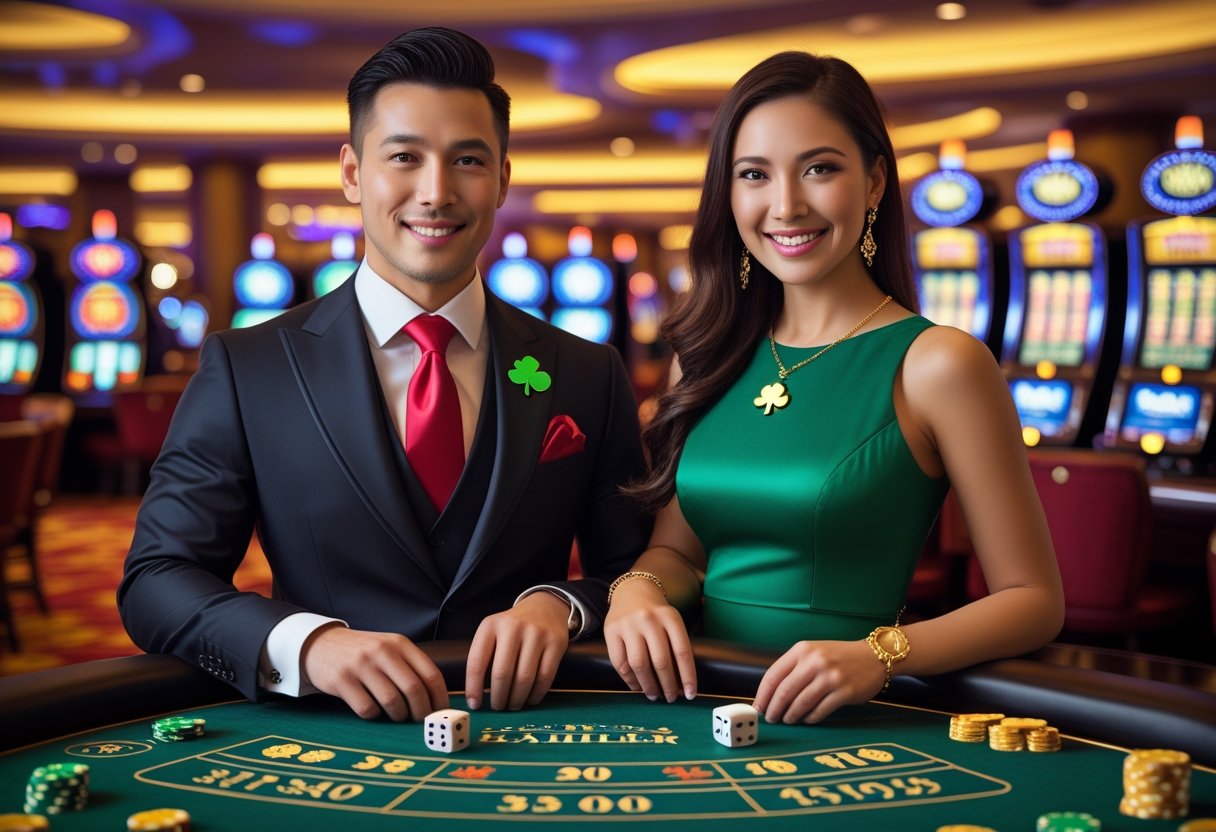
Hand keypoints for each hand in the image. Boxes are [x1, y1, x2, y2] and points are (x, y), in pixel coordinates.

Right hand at [301, 625, 448, 720]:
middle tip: (420, 722)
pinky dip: (374, 716)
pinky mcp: (341, 680)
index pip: (431, 674)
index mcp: (400, 643)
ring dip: (398, 716)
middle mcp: (382, 651)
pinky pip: (367, 709)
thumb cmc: (364, 653)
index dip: (440, 698)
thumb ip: (410, 668)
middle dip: (421, 712)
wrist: (322, 645)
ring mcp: (361, 665)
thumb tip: (436, 701)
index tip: (441, 713)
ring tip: (396, 715)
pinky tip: (372, 709)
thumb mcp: (389, 649)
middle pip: (413, 690)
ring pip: (392, 702)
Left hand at [464, 592, 569, 710]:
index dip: (474, 687)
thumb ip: (484, 656)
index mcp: (491, 625)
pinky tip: (530, 699)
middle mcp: (513, 627)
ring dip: (517, 699)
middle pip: (502, 673)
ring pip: (524, 678)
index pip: (477, 661)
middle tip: (498, 707)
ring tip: (513, 705)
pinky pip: (545, 677)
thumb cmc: (513, 627)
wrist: (545, 607)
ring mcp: (537, 634)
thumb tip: (476, 696)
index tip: (474, 704)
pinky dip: (536, 694)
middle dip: (498, 697)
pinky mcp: (556, 643)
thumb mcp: (493, 632)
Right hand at [603, 579, 695, 702]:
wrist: (632, 592)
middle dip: (668, 685)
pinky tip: (637, 686)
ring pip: (639, 665)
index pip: (682, 652)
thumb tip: (681, 684)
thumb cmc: (656, 614)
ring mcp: (628, 625)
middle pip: (661, 661)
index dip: (687, 676)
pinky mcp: (611, 631)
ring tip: (654, 695)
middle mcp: (649, 619)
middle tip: (671, 698)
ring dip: (648, 686)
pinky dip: (630, 680)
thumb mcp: (671, 622)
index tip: (690, 694)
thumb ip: (676, 645)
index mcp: (670, 617)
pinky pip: (620, 663)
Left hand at [753, 640, 885, 723]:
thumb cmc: (838, 657)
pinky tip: (807, 719)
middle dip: (774, 709)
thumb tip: (771, 694)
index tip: (758, 707)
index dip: (762, 695)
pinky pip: (820, 711)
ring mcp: (830, 677)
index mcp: (802, 650)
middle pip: (784, 691)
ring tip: (788, 720)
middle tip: (771, 719)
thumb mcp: (813, 653)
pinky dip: (810, 718)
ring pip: (801, 703)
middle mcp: (815, 661)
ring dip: (791, 716)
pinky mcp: (844, 692)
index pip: (773, 675)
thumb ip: (794, 668)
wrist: (874, 656)